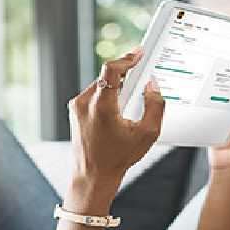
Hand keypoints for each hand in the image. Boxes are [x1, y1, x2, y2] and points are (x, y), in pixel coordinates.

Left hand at [67, 48, 165, 189]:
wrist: (92, 176)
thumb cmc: (118, 158)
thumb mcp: (147, 134)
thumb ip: (155, 105)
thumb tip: (152, 86)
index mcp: (101, 106)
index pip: (111, 69)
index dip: (127, 58)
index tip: (138, 53)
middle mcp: (85, 103)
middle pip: (107, 76)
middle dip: (125, 73)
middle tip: (141, 72)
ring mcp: (77, 107)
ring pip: (99, 85)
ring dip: (115, 86)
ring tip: (130, 96)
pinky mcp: (74, 111)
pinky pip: (93, 94)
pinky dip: (106, 95)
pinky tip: (117, 107)